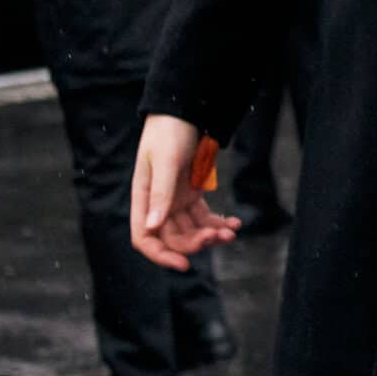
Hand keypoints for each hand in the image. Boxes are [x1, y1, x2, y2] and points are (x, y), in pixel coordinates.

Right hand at [131, 112, 239, 271]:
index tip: (184, 265)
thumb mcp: (165, 161)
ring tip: (231, 232)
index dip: (160, 255)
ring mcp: (176, 199)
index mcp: (142, 198)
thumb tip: (151, 227)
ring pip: (191, 229)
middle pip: (172, 237)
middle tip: (218, 237)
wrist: (184, 110)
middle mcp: (157, 203)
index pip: (144, 238)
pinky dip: (218, 222)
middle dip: (195, 243)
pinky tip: (234, 222)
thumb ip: (160, 194)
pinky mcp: (192, 193)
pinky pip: (204, 217)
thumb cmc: (168, 131)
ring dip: (210, 235)